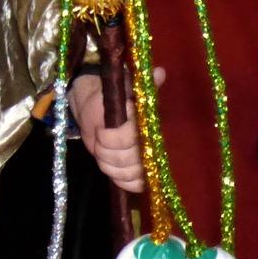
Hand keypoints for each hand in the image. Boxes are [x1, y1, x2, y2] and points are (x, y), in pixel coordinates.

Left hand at [71, 66, 164, 193]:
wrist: (97, 109)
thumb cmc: (112, 95)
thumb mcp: (122, 86)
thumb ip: (140, 83)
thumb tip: (160, 72)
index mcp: (149, 121)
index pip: (134, 137)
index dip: (116, 138)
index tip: (101, 131)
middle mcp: (151, 142)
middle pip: (132, 159)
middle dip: (108, 152)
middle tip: (98, 139)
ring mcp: (144, 159)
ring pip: (130, 173)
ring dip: (108, 164)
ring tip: (100, 150)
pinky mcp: (137, 173)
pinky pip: (133, 185)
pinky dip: (119, 180)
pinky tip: (110, 168)